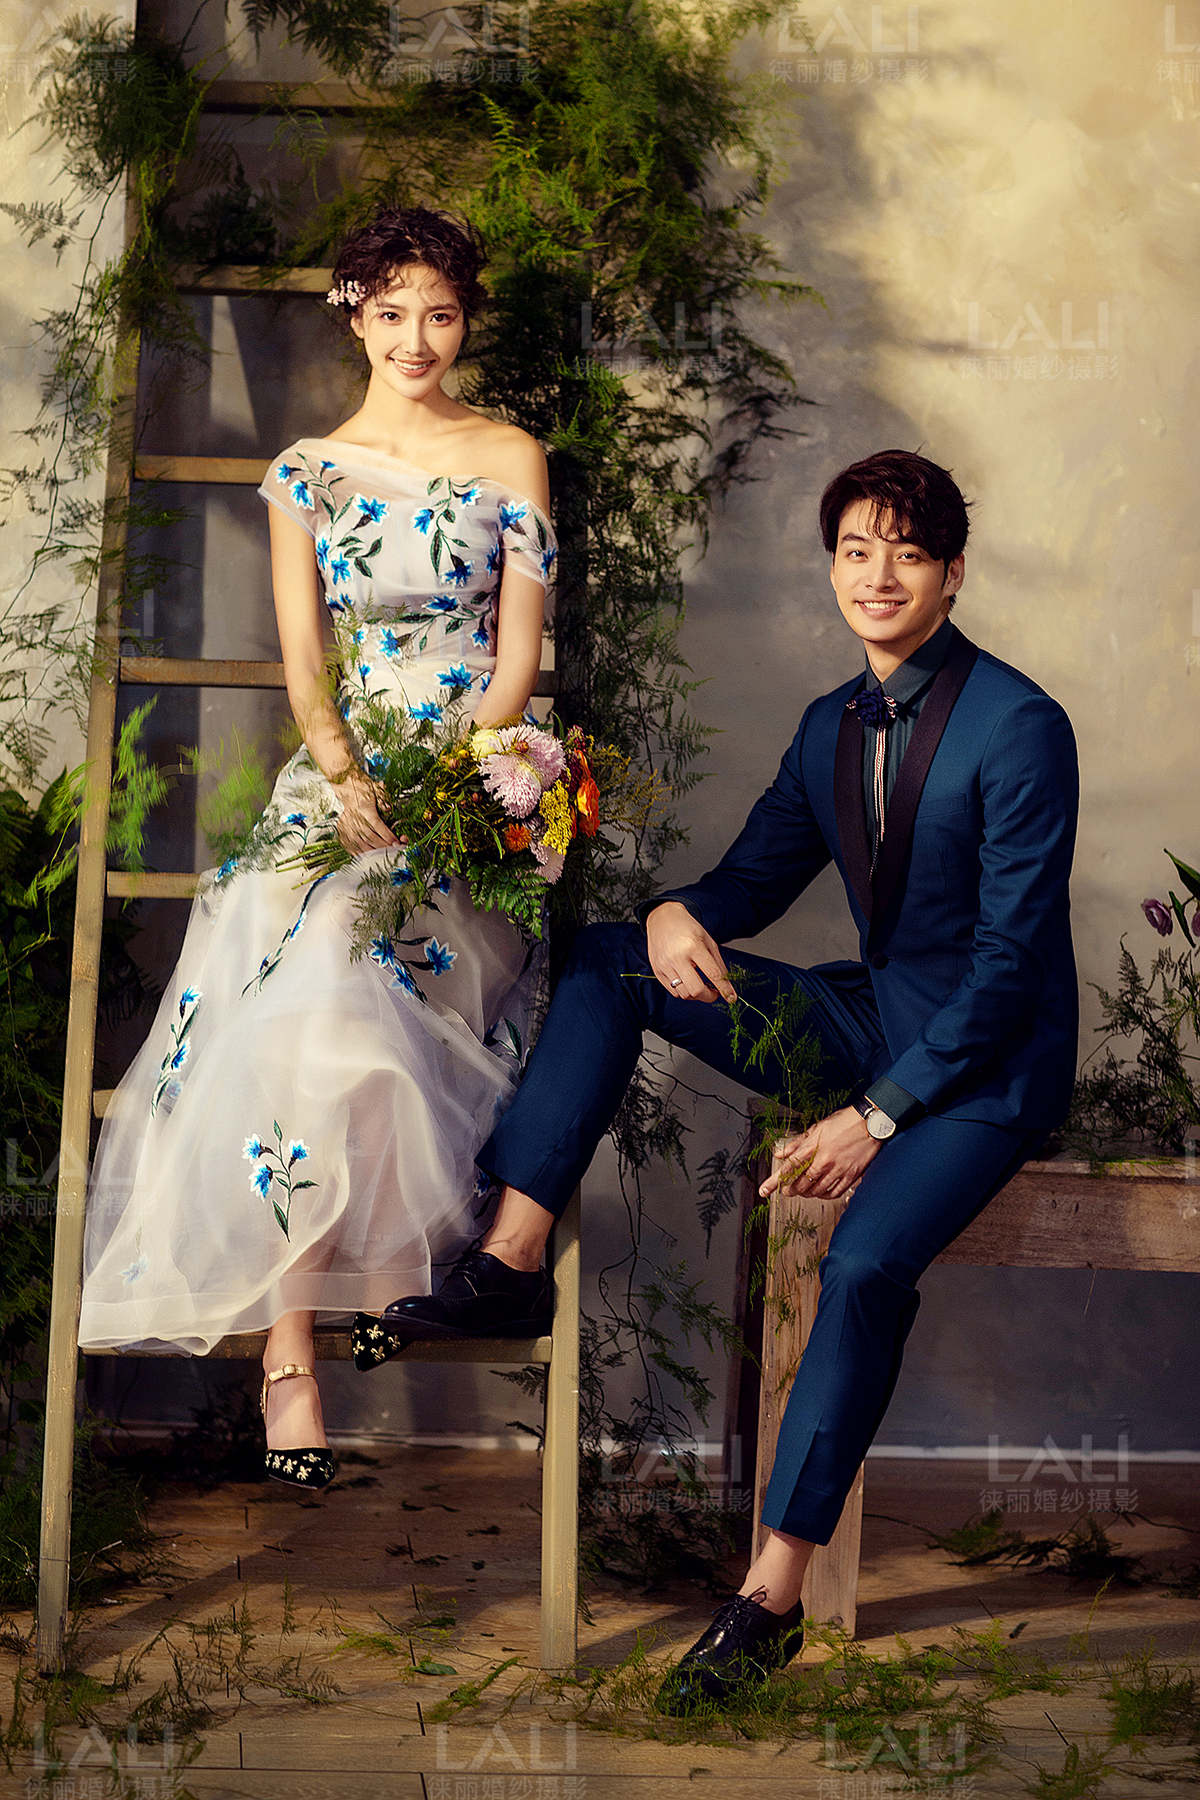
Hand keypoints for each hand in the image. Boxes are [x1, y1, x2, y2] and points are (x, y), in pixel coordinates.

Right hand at [334, 769, 399, 854]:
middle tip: (394, 851)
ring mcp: (349, 831)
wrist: (340, 790)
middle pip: (374, 840)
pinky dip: (363, 854)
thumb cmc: (358, 789)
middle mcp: (357, 824)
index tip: (397, 843)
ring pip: (364, 846)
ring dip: (376, 852)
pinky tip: (370, 856)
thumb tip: (389, 809)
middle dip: (386, 847)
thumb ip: (383, 800)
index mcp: (366, 813)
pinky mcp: (343, 835)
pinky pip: (353, 849)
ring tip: (384, 855)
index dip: (390, 838)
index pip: (381, 829)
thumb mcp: (374, 790)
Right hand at [645, 901, 736, 1002]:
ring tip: (700, 984)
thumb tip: (726, 985)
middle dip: (709, 997)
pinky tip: (688, 982)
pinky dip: (684, 991)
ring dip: (696, 995)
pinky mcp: (657, 971)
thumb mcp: (708, 940)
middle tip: (714, 992)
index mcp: (693, 946)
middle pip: (696, 990)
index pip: (713, 974)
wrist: (662, 919)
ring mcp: (665, 965)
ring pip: (684, 994)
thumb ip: (718, 963)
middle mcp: (677, 957)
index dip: (724, 988)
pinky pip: (673, 992)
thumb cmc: (686, 928)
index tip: (731, 997)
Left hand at [759, 1105, 881, 1201]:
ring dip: (806, 1193)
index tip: (764, 1190)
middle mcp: (824, 1160)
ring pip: (816, 1190)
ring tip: (802, 1191)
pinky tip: (820, 1192)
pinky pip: (834, 1192)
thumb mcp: (816, 1128)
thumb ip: (796, 1143)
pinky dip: (824, 1195)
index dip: (774, 1181)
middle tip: (786, 1190)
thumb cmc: (843, 1122)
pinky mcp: (851, 1175)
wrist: (870, 1123)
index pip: (788, 1168)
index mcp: (813, 1147)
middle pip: (801, 1183)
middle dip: (791, 1190)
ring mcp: (838, 1169)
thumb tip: (779, 1153)